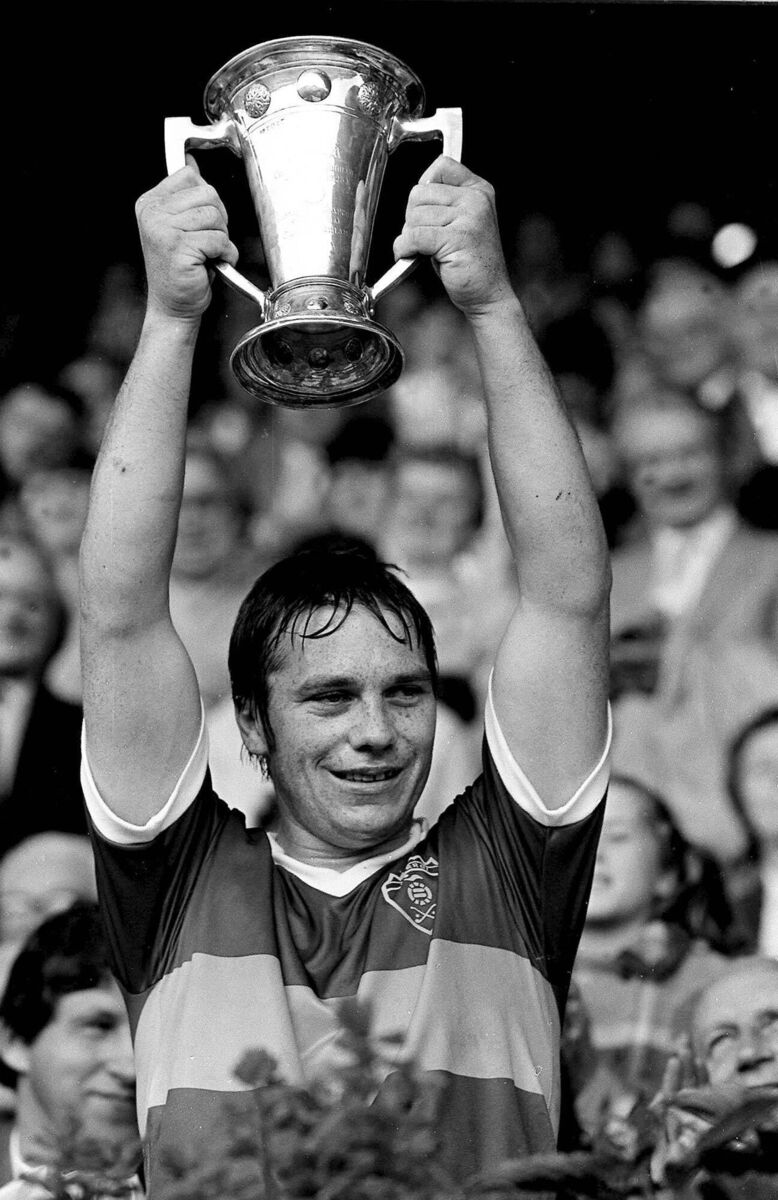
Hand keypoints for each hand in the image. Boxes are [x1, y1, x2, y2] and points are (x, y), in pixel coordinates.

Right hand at [134, 158, 238, 321]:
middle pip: (207, 193)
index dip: (207, 198)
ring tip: (209, 253)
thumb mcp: (179, 226)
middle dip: (218, 219)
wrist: (173, 306)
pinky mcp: (179, 246)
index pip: (189, 175)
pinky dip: (225, 253)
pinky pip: (218, 238)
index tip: (202, 220)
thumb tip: (192, 164)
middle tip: (208, 241)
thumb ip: (185, 198)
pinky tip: (215, 263)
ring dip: (222, 237)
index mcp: (150, 202)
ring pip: (215, 215)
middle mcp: (153, 212)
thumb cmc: (181, 269)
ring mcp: (163, 229)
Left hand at [392, 156, 514, 319]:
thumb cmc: (468, 262)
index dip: (425, 187)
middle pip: (420, 192)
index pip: (441, 166)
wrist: (488, 295)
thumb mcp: (460, 223)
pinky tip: (412, 257)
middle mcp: (476, 199)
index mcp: (479, 190)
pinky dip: (404, 249)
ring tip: (425, 250)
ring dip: (410, 236)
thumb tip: (414, 193)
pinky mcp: (457, 238)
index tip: (428, 211)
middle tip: (425, 238)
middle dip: (413, 218)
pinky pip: (414, 236)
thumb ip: (444, 202)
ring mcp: (469, 217)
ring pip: (414, 216)